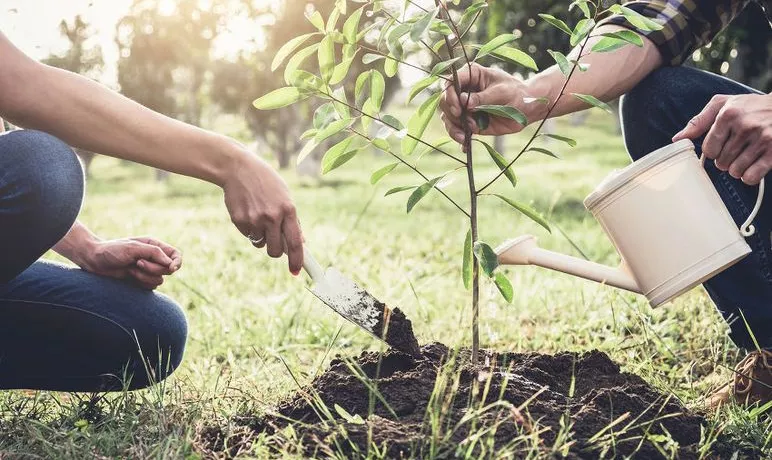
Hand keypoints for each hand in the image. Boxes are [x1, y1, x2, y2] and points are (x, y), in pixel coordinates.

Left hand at [81, 237, 181, 289]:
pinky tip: (129, 276)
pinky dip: (140, 283)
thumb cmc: (112, 251)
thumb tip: (171, 264)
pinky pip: (150, 287)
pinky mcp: (141, 281)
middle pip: (168, 269)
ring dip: (144, 277)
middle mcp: (153, 258)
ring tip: (130, 270)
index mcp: (154, 246)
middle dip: (153, 269)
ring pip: (159, 280)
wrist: (94, 261)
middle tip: (137, 263)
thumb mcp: (133, 248)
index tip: (171, 268)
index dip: (177, 262)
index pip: (176, 255)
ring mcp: (148, 270)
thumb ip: (154, 253)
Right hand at [222, 153, 303, 274]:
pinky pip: (248, 236)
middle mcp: (272, 217)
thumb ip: (292, 220)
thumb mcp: (284, 196)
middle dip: (276, 252)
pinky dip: (249, 230)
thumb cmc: (266, 182)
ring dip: (261, 237)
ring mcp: (254, 220)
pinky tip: (248, 212)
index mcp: (288, 210)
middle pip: (276, 251)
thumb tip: (300, 243)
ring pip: (260, 244)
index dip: (297, 260)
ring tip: (259, 216)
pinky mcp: (239, 221)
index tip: (296, 272)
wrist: (238, 168)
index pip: (295, 243)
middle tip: (274, 242)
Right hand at [440, 63, 534, 143]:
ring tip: (465, 136)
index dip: (450, 95)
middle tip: (465, 121)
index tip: (458, 109)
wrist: (526, 109)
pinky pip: (457, 130)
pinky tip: (465, 146)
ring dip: (454, 128)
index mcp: (471, 75)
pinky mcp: (469, 122)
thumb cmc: (516, 93)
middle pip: (444, 101)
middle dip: (452, 113)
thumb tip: (463, 101)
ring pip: (448, 117)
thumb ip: (483, 97)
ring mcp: (465, 108)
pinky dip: (459, 139)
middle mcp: (464, 91)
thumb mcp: (502, 92)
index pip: (451, 83)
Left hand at [673, 93, 771, 184]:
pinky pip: (751, 177)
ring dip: (737, 168)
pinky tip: (753, 165)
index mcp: (728, 114)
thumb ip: (698, 121)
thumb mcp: (722, 105)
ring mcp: (762, 139)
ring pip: (735, 171)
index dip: (713, 151)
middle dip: (725, 160)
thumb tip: (677, 139)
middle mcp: (745, 126)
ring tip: (745, 156)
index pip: (708, 149)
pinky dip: (749, 176)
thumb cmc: (749, 106)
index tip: (721, 145)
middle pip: (720, 162)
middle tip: (736, 149)